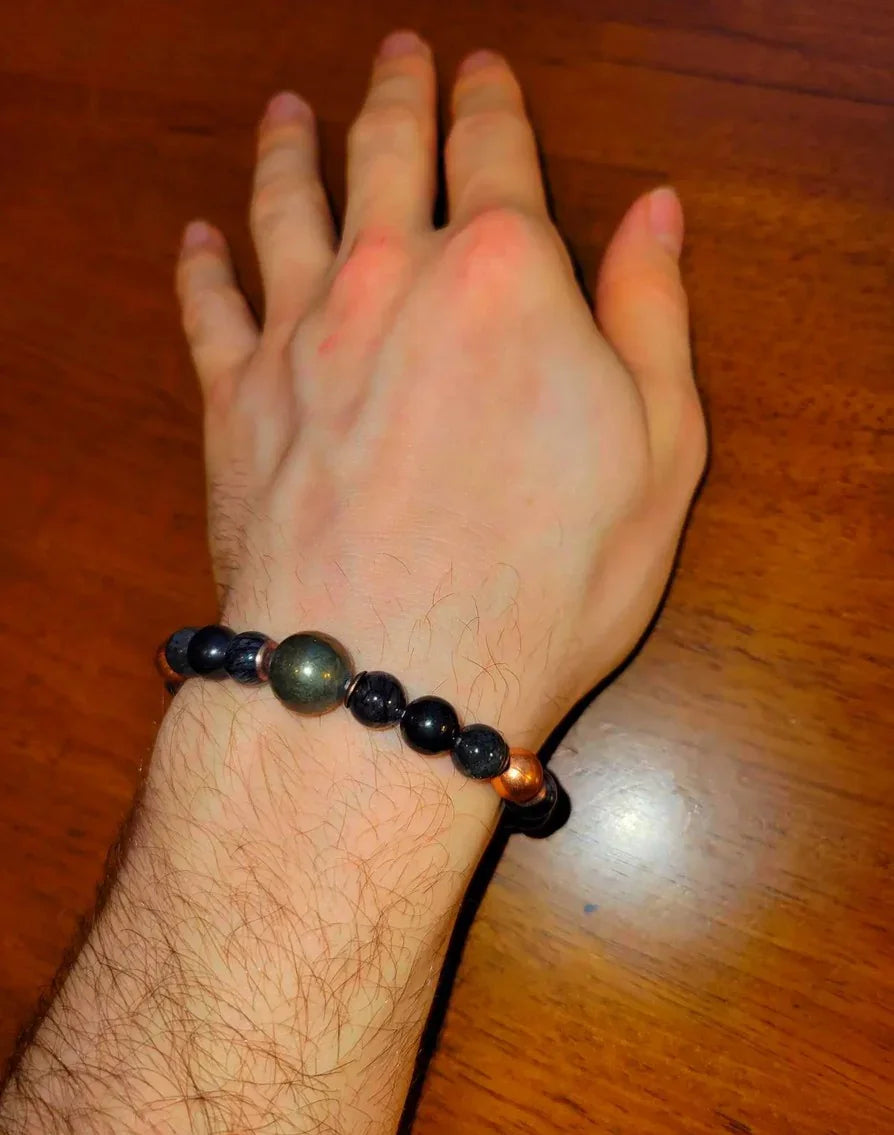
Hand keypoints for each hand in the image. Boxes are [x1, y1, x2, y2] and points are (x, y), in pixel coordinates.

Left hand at [176, 32, 704, 746]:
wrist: (394, 674)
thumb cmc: (545, 578)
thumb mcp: (660, 451)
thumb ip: (653, 315)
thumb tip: (654, 212)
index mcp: (505, 274)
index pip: (497, 148)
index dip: (493, 100)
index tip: (485, 69)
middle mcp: (392, 276)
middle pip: (387, 147)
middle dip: (397, 92)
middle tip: (397, 54)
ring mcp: (302, 333)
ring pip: (286, 204)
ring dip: (290, 146)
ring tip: (289, 113)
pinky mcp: (236, 401)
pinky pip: (207, 305)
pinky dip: (201, 261)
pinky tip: (199, 236)